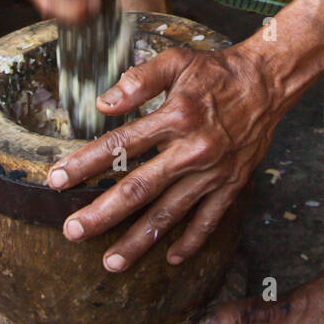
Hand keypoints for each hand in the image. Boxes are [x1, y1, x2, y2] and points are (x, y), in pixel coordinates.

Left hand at [46, 42, 282, 268]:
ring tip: (111, 263)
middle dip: (102, 213)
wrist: (268, 83)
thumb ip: (140, 79)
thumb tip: (104, 103)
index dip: (85, 164)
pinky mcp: (231, 185)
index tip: (56, 180)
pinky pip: (209, 220)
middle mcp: (192, 150)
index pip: (120, 144)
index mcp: (175, 117)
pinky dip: (191, 242)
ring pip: (170, 214)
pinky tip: (170, 257)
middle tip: (72, 232)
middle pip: (140, 188)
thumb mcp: (177, 60)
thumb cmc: (217, 70)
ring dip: (139, 240)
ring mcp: (213, 173)